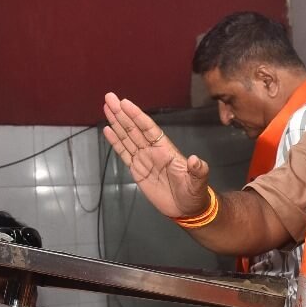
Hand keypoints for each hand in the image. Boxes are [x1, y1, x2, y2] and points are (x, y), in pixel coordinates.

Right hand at [103, 92, 211, 218]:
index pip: (149, 128)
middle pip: (134, 128)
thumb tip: (195, 160)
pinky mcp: (138, 170)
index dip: (137, 116)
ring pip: (127, 137)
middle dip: (122, 113)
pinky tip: (108, 130)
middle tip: (109, 97)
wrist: (187, 209)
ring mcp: (144, 159)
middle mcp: (153, 150)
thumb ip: (198, 171)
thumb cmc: (194, 194)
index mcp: (166, 150)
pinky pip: (124, 153)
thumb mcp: (198, 183)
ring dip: (117, 122)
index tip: (125, 103)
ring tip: (107, 107)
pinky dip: (115, 141)